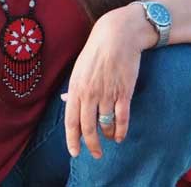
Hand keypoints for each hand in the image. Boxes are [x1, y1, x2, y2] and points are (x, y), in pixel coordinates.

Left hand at [61, 8, 143, 158]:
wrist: (117, 35)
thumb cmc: (96, 50)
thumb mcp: (79, 68)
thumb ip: (74, 87)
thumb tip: (66, 101)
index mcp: (76, 87)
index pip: (71, 121)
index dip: (72, 140)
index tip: (75, 152)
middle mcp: (90, 93)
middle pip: (88, 128)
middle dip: (92, 145)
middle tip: (96, 154)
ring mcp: (107, 94)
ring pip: (106, 125)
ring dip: (108, 136)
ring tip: (109, 138)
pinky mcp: (124, 92)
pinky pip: (122, 119)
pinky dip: (121, 131)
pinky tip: (120, 135)